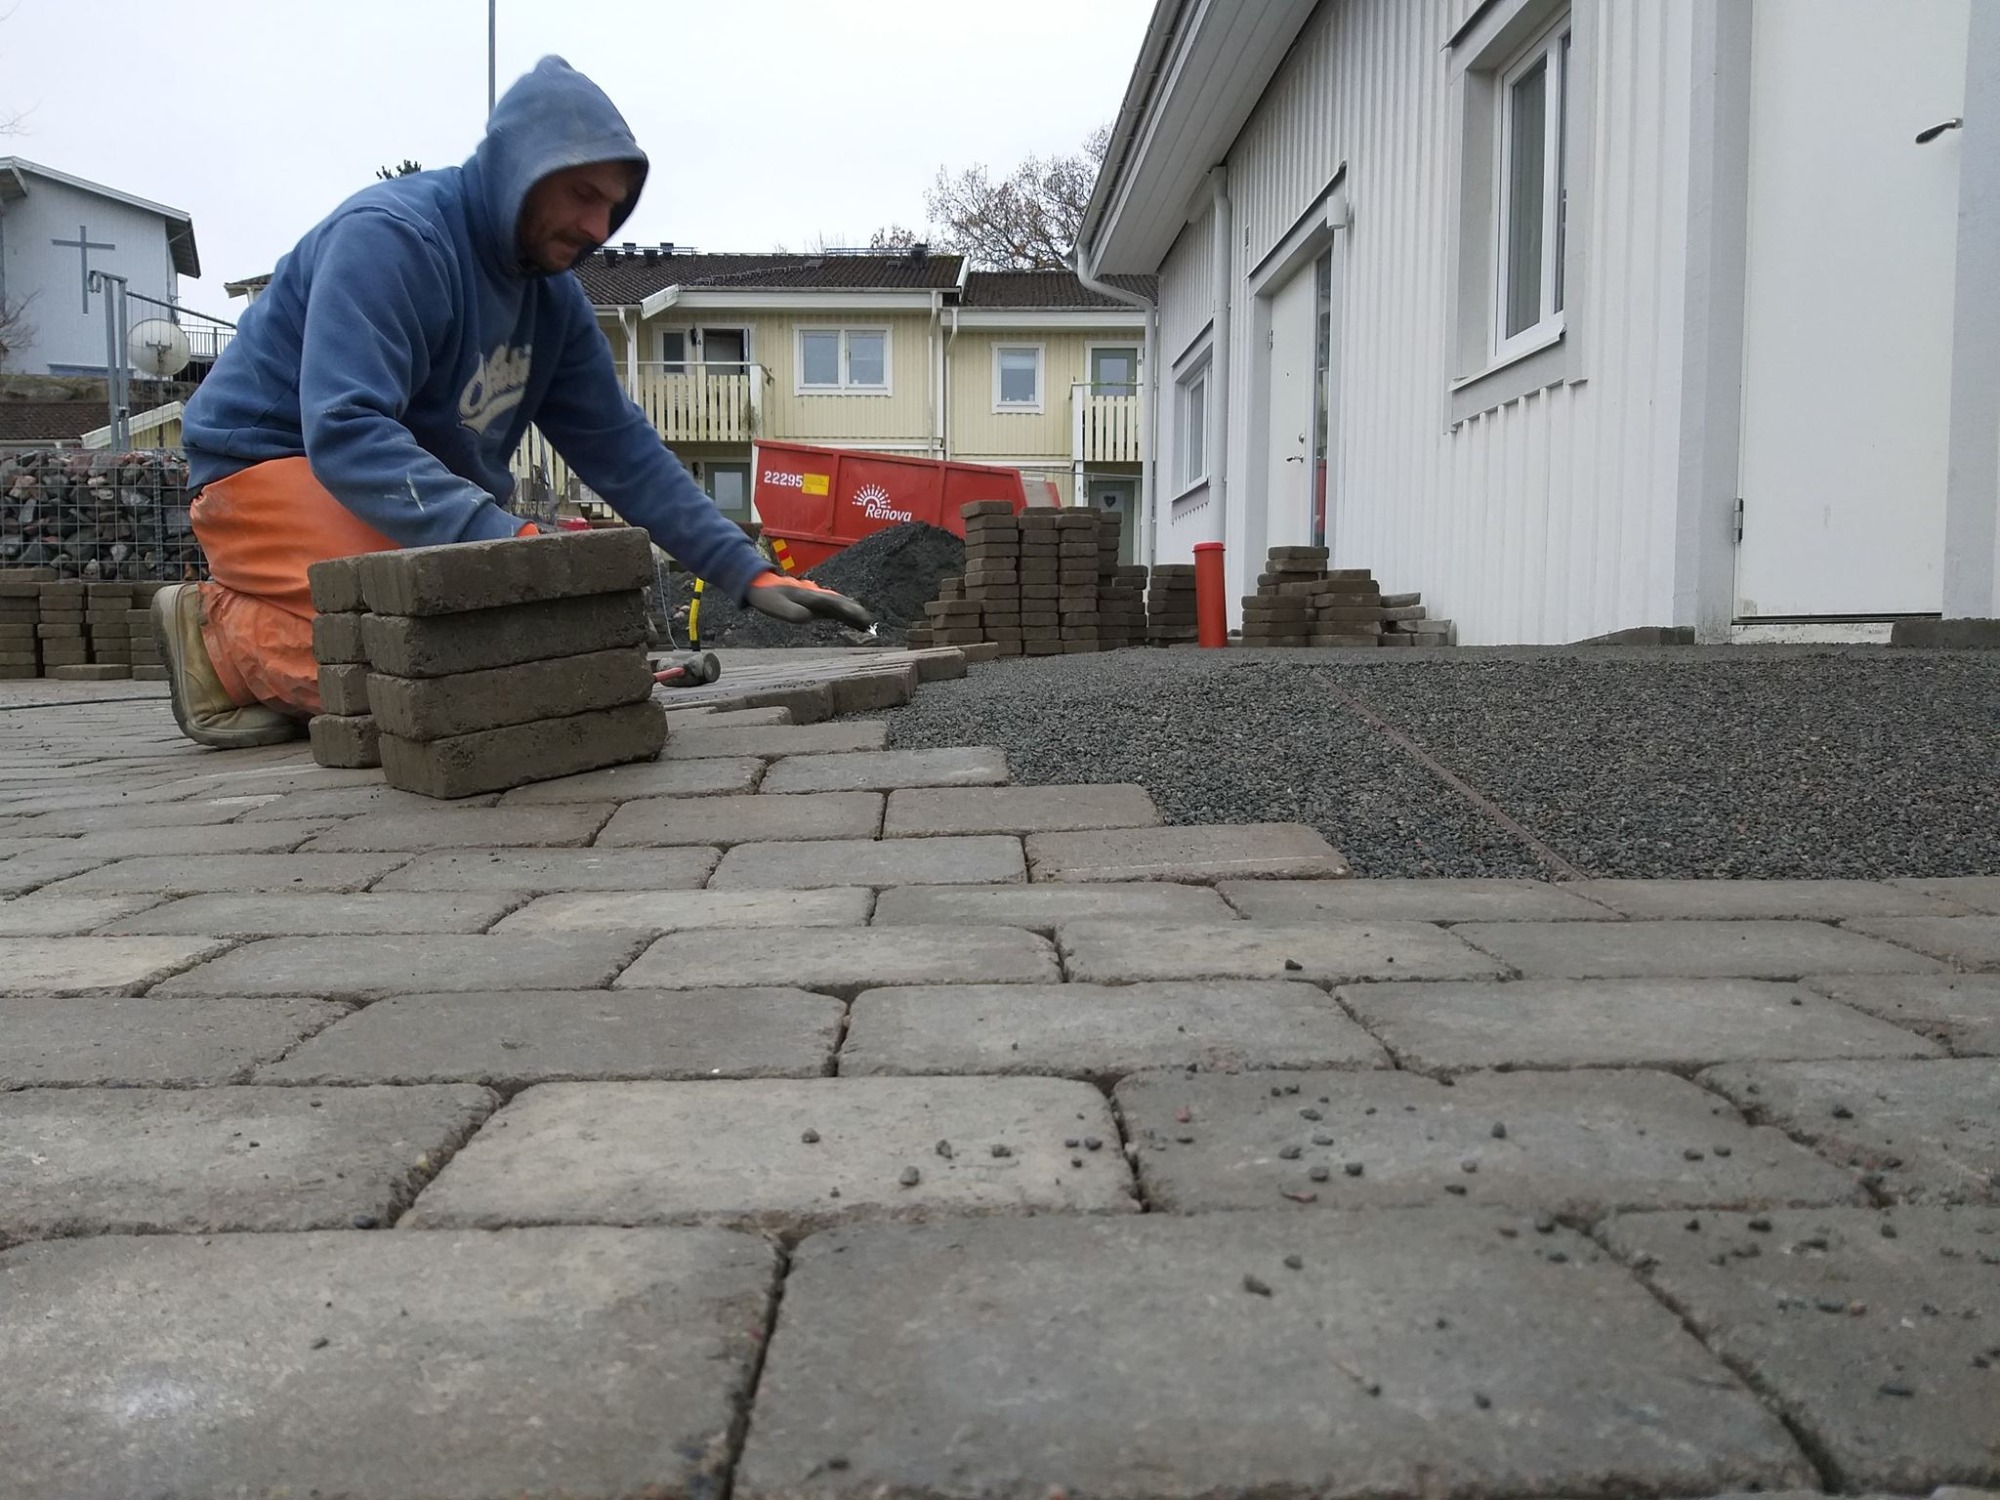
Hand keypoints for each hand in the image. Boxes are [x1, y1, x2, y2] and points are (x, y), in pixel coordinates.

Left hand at [745, 571, 875, 627]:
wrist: (761, 584)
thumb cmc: (768, 596)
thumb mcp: (774, 605)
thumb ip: (790, 611)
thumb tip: (807, 617)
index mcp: (808, 595)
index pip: (830, 602)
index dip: (845, 609)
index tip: (859, 615)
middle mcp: (816, 595)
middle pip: (840, 602)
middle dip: (855, 611)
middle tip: (869, 621)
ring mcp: (816, 599)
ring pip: (839, 605)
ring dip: (853, 613)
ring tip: (867, 623)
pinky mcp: (815, 604)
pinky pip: (833, 609)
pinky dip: (845, 614)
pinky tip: (853, 621)